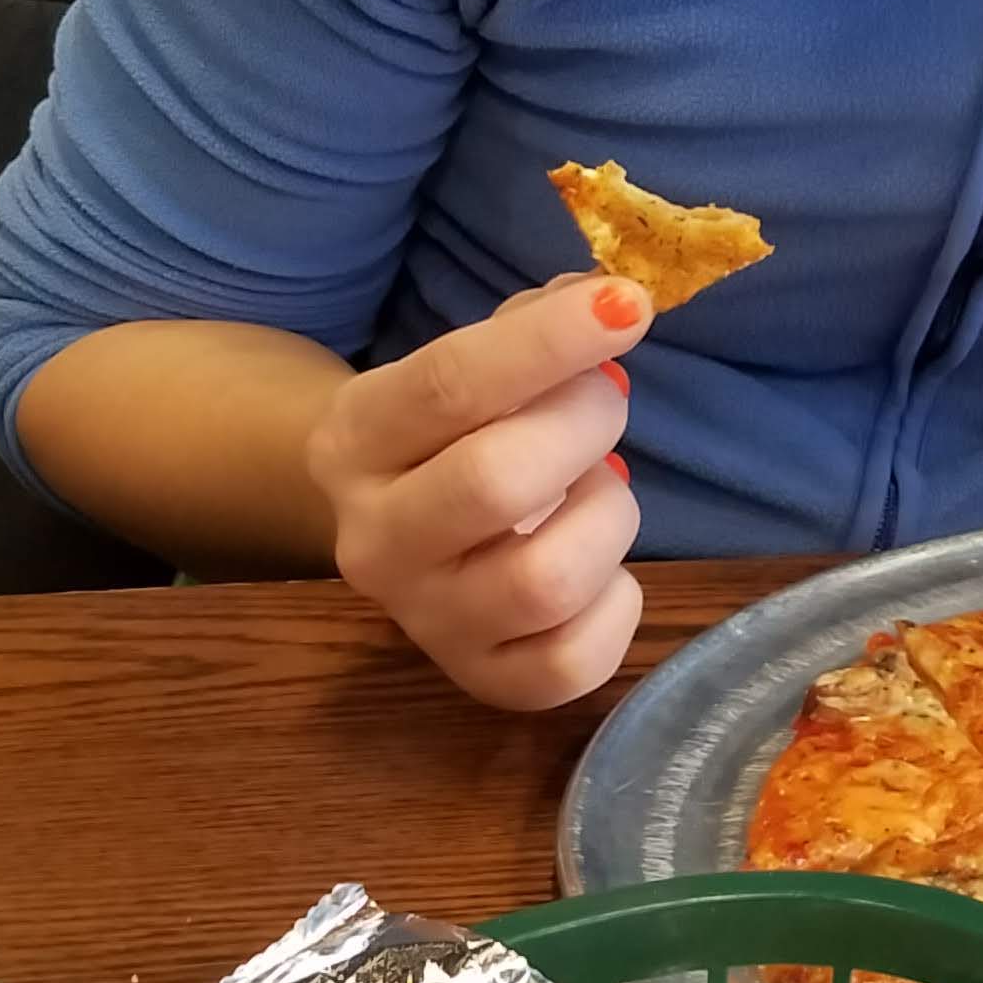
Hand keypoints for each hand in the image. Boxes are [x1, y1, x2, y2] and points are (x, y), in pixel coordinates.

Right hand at [305, 275, 647, 708]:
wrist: (390, 529)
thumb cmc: (446, 433)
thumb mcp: (461, 366)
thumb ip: (527, 328)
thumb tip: (607, 301)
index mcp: (354, 441)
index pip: (449, 385)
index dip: (548, 342)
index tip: (628, 305)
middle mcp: (373, 540)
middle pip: (496, 482)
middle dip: (583, 426)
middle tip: (606, 403)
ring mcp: (426, 622)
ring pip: (546, 579)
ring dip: (606, 516)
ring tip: (600, 490)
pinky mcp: (481, 680)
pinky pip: (573, 662)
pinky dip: (617, 606)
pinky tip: (602, 569)